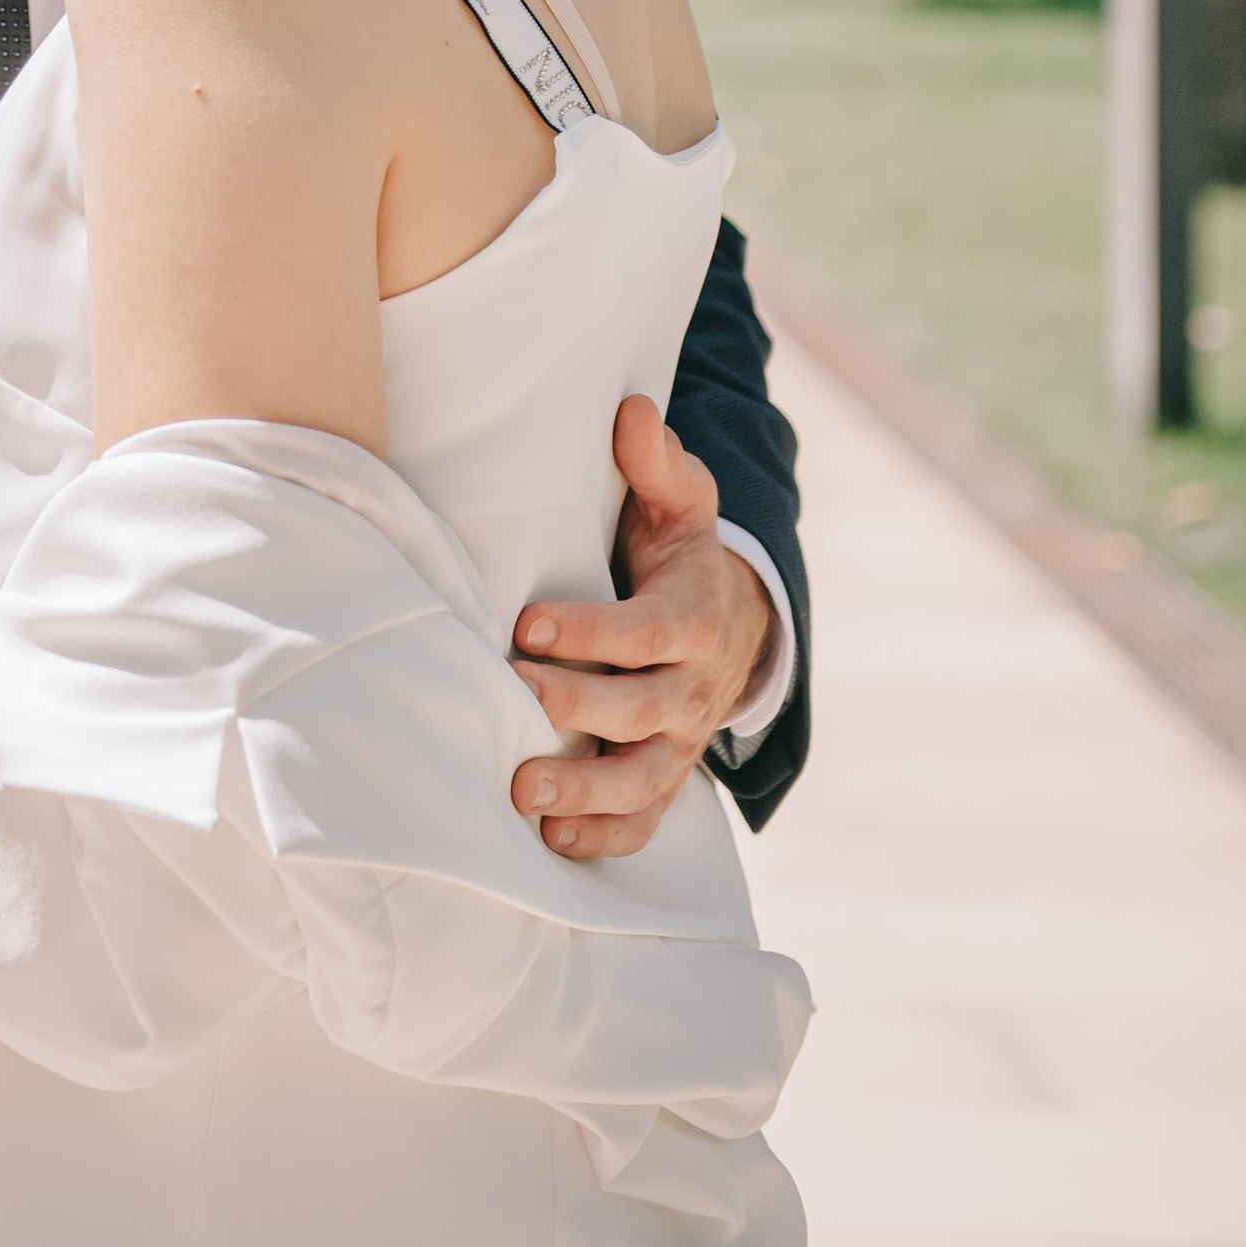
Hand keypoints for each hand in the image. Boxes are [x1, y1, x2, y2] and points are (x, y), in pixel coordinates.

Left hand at [505, 395, 771, 861]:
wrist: (732, 622)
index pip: (645, 632)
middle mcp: (691, 688)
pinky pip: (642, 819)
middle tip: (513, 693)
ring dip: (583, 793)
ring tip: (522, 792)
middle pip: (639, 711)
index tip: (528, 623)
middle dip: (576, 707)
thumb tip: (631, 409)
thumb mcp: (679, 499)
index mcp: (694, 617)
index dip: (591, 632)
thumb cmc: (682, 551)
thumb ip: (655, 460)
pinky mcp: (664, 777)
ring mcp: (679, 741)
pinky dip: (601, 836)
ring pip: (639, 780)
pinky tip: (550, 837)